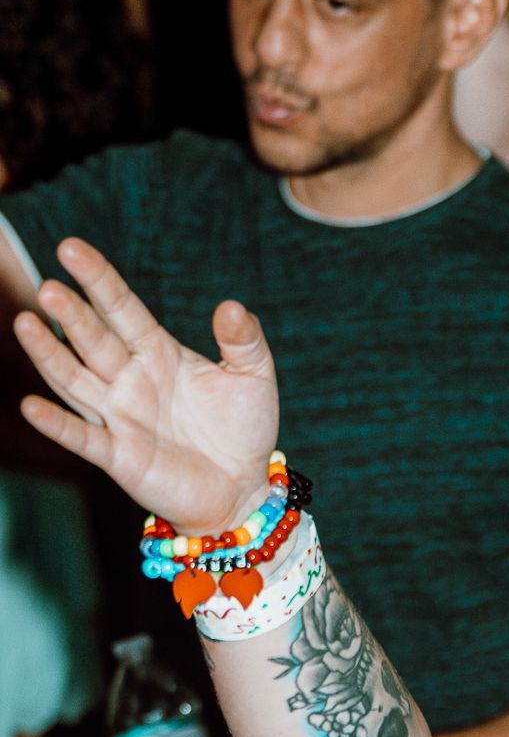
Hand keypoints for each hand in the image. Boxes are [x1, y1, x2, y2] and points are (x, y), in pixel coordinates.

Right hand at [15, 238, 279, 534]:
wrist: (242, 488)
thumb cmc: (243, 429)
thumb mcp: (253, 377)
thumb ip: (244, 340)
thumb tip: (233, 307)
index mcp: (157, 351)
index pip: (120, 307)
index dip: (97, 279)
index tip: (70, 248)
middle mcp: (130, 379)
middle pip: (93, 339)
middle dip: (71, 315)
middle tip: (49, 288)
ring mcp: (119, 416)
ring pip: (75, 379)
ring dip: (50, 355)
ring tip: (26, 324)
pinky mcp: (118, 456)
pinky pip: (82, 437)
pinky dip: (57, 424)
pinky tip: (31, 406)